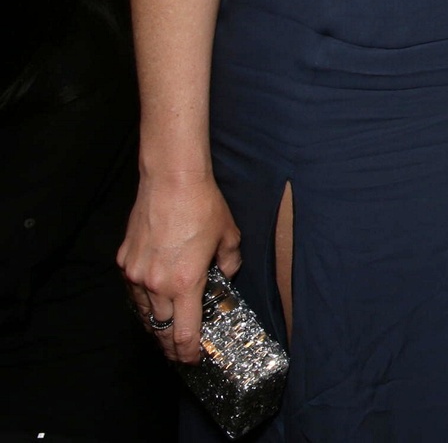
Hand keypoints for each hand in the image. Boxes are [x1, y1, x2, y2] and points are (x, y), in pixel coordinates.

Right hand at [118, 172, 242, 363]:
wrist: (171, 181)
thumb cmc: (203, 206)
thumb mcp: (229, 237)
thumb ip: (229, 264)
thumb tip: (226, 275)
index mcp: (185, 283)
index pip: (184, 333)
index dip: (188, 352)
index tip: (193, 360)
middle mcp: (156, 284)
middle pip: (161, 328)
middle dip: (171, 344)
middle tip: (179, 352)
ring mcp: (136, 274)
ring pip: (144, 312)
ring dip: (156, 324)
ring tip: (166, 331)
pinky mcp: (125, 261)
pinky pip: (133, 291)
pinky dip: (144, 301)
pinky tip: (153, 301)